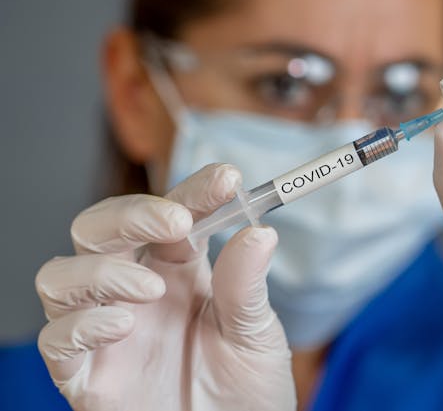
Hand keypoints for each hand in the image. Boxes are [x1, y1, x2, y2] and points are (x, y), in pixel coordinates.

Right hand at [35, 164, 295, 410]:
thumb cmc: (247, 389)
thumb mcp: (256, 334)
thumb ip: (246, 285)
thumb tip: (260, 231)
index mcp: (180, 271)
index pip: (173, 215)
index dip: (193, 191)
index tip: (227, 178)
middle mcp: (136, 290)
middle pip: (100, 229)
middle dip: (130, 214)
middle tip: (176, 221)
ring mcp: (107, 331)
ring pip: (62, 275)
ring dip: (102, 269)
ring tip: (150, 288)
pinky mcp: (87, 377)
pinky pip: (56, 341)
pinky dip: (82, 324)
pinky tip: (123, 324)